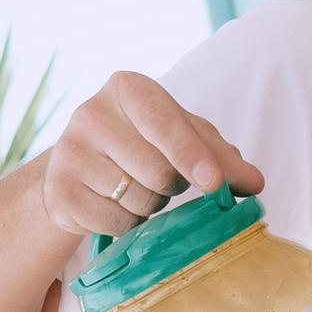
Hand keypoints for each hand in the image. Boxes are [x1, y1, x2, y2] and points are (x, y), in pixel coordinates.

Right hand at [40, 70, 265, 239]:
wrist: (80, 166)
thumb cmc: (143, 144)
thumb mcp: (185, 138)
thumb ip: (222, 157)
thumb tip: (253, 182)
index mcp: (128, 89)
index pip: (165, 123)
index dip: (191, 154)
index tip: (214, 181)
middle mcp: (91, 112)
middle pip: (158, 172)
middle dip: (172, 185)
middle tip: (159, 175)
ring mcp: (68, 151)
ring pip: (138, 200)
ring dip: (149, 205)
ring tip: (134, 186)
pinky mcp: (58, 190)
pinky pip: (114, 223)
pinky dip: (126, 223)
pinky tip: (113, 203)